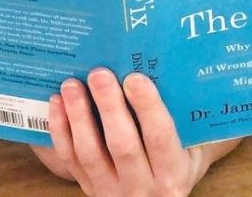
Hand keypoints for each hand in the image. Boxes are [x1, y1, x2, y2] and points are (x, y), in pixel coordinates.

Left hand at [30, 70, 239, 195]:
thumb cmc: (180, 161)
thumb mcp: (193, 149)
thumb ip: (182, 119)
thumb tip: (164, 68)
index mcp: (173, 174)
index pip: (160, 138)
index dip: (147, 107)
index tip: (135, 78)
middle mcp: (143, 188)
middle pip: (122, 145)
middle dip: (109, 106)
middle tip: (99, 73)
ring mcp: (112, 191)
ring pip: (90, 154)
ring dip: (78, 116)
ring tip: (72, 84)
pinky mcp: (89, 189)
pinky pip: (70, 161)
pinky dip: (61, 131)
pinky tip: (58, 104)